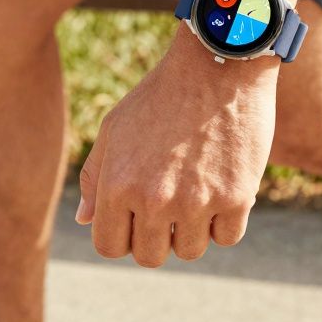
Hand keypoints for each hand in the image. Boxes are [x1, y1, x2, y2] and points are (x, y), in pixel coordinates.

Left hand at [76, 28, 277, 266]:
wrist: (218, 64)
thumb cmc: (162, 95)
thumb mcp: (116, 128)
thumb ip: (96, 177)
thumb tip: (86, 221)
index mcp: (117, 184)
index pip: (109, 246)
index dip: (121, 236)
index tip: (135, 219)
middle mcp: (154, 200)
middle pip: (150, 256)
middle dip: (156, 237)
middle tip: (169, 207)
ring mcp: (196, 202)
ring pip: (189, 251)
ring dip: (192, 230)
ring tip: (196, 193)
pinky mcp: (236, 197)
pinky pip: (227, 237)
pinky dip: (225, 221)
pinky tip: (222, 189)